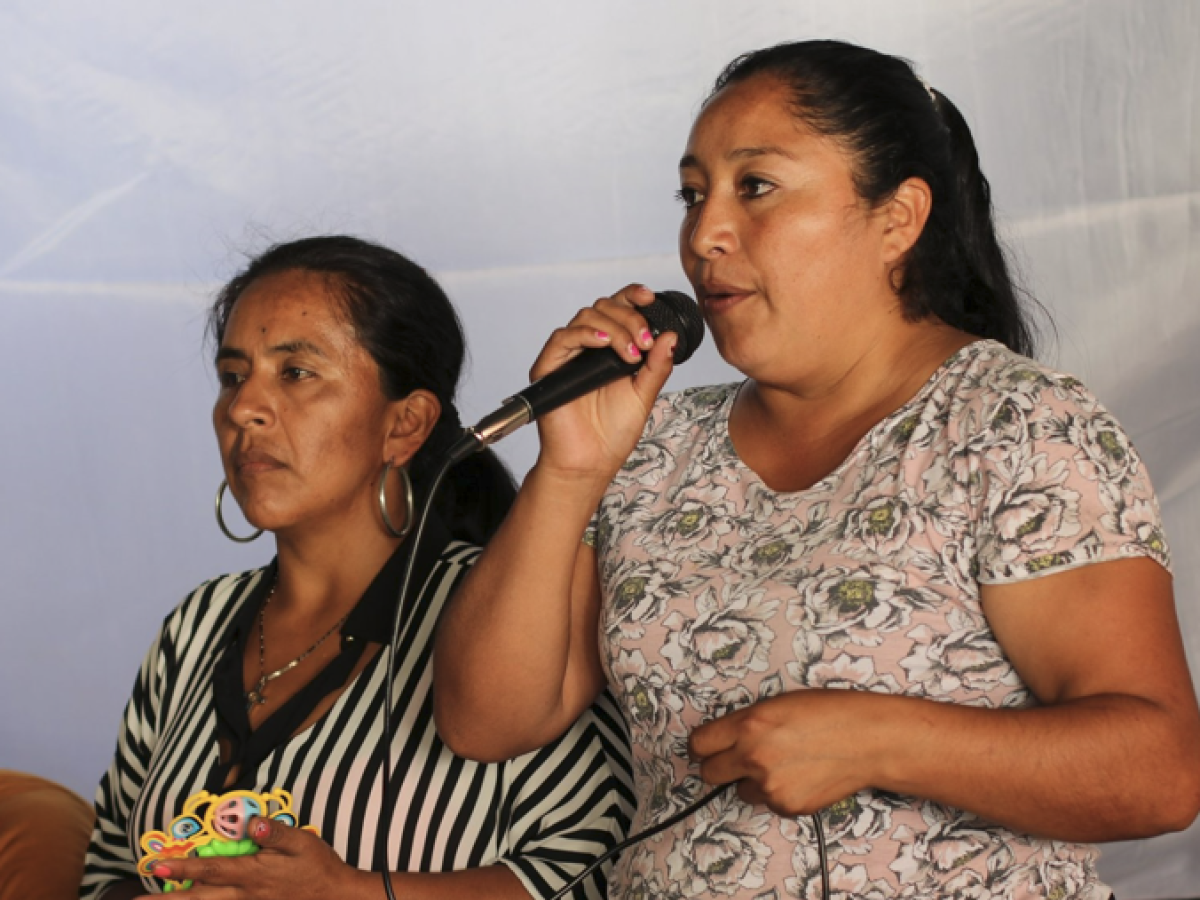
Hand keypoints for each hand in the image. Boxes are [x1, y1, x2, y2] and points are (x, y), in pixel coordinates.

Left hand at [146, 817, 365, 898]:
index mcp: (252, 874)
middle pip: (198, 898)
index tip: (156, 863)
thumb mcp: (302, 842)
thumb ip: (275, 832)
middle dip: (167, 899)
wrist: (336, 898)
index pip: (210, 869)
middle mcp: (244, 894)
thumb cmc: (318, 866)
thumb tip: (250, 822)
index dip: (182, 866)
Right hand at [529, 284, 676, 481]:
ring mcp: (568, 356)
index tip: (651, 298)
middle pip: (604, 307)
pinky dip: (585, 335)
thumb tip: (671, 336)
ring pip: (586, 317)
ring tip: (631, 352)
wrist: (590, 462)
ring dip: (613, 328)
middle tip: (644, 341)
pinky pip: (562, 338)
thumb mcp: (644, 394)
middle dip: (629, 317)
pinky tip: (605, 345)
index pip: (619, 308)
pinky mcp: (549, 367)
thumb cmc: (612, 433)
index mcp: (611, 348)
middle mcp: (588, 347)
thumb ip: (657, 365)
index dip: (633, 296)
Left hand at [689, 690, 881, 816]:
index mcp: (749, 724)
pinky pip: (767, 802)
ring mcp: (770, 785)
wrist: (869, 740)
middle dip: (719, 766)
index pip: (699, 744)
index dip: (702, 746)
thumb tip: (723, 739)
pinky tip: (800, 775)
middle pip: (709, 773)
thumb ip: (746, 722)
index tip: (705, 748)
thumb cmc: (829, 713)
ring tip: (783, 763)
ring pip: (740, 790)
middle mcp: (754, 756)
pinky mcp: (787, 806)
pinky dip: (777, 793)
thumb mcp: (778, 704)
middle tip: (736, 758)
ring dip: (751, 781)